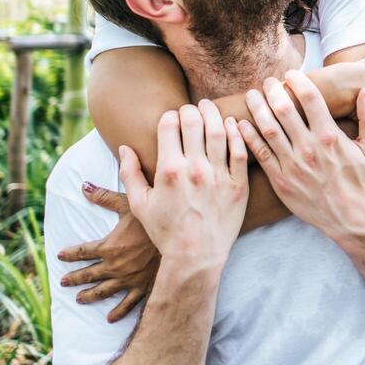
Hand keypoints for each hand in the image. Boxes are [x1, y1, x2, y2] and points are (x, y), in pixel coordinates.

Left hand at [57, 184, 160, 321]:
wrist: (180, 239)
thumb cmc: (154, 219)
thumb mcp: (128, 204)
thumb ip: (104, 197)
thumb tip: (83, 186)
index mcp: (109, 247)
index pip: (83, 252)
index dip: (70, 254)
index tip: (60, 256)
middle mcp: (115, 266)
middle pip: (89, 274)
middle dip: (74, 278)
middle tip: (63, 283)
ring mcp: (128, 279)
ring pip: (103, 291)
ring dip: (89, 295)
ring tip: (79, 299)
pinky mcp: (143, 287)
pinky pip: (128, 303)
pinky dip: (118, 312)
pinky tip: (110, 319)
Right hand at [119, 99, 249, 267]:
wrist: (196, 256)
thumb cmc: (165, 231)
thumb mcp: (139, 204)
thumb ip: (129, 173)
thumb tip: (124, 148)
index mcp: (169, 171)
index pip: (169, 125)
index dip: (169, 116)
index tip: (171, 118)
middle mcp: (195, 170)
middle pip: (194, 122)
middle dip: (190, 110)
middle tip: (191, 109)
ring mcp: (219, 176)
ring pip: (219, 131)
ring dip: (213, 114)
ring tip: (209, 107)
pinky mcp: (239, 185)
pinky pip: (240, 151)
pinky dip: (237, 133)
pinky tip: (231, 124)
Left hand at [238, 72, 364, 242]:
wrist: (351, 219)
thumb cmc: (363, 183)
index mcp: (330, 136)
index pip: (310, 99)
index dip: (298, 81)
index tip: (292, 73)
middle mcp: (309, 148)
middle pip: (284, 110)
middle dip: (273, 91)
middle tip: (268, 82)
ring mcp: (293, 165)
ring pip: (268, 129)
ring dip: (257, 108)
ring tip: (252, 95)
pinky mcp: (281, 181)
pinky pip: (260, 154)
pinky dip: (248, 137)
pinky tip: (240, 124)